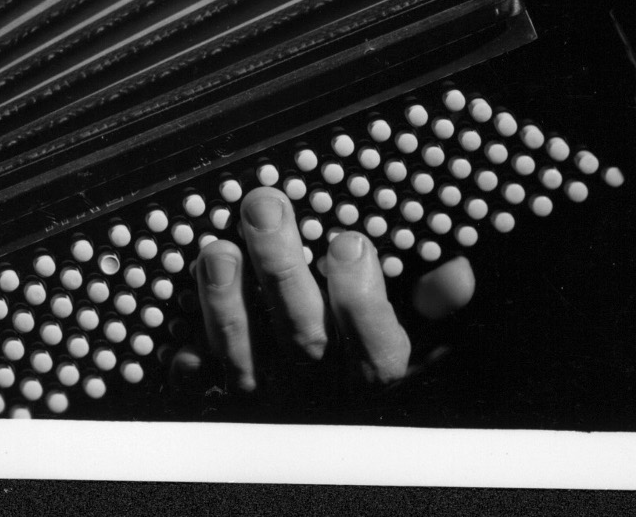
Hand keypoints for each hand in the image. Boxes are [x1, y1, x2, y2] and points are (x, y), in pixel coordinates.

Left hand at [173, 187, 475, 395]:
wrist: (320, 431)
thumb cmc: (371, 354)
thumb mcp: (423, 340)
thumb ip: (438, 308)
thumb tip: (455, 274)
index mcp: (372, 371)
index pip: (376, 351)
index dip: (361, 299)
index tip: (347, 241)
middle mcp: (320, 392)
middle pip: (302, 338)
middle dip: (279, 267)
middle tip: (263, 204)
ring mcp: (269, 400)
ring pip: (245, 361)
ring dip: (227, 302)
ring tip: (218, 250)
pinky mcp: (220, 405)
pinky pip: (200, 392)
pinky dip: (189, 365)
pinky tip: (179, 340)